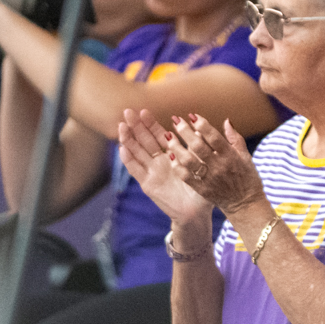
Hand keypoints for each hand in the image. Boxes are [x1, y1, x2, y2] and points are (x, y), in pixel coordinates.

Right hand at [118, 109, 213, 227]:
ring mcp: (152, 172)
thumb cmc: (202, 188)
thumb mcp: (201, 165)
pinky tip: (122, 148)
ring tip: (122, 126)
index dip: (151, 124)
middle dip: (136, 126)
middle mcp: (159, 161)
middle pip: (145, 140)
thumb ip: (197, 147)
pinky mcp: (147, 184)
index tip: (144, 111)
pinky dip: (128, 160)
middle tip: (128, 112)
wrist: (196, 212)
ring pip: (137, 152)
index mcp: (172, 154)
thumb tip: (198, 128)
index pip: (159, 135)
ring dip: (128, 139)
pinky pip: (136, 170)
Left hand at [167, 113, 264, 214]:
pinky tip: (170, 156)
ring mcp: (209, 179)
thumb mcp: (246, 157)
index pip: (214, 137)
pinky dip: (177, 166)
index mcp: (230, 156)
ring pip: (188, 161)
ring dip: (176, 148)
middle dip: (185, 132)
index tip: (192, 115)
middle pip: (198, 147)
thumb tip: (226, 121)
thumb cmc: (248, 178)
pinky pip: (186, 177)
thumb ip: (235, 138)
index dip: (202, 125)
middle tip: (176, 121)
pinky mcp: (202, 189)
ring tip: (168, 137)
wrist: (245, 205)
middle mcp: (219, 166)